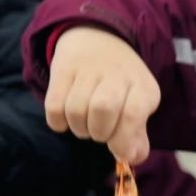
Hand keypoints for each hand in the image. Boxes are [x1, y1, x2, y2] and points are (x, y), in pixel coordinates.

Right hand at [43, 27, 160, 164]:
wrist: (98, 37)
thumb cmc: (121, 84)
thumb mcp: (137, 104)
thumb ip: (136, 134)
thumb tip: (132, 157)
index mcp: (141, 85)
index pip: (133, 113)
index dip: (124, 139)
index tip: (119, 152)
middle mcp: (116, 73)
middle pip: (102, 109)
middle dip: (99, 133)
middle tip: (99, 132)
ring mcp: (87, 68)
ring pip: (75, 110)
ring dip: (78, 128)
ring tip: (84, 124)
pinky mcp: (62, 68)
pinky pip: (54, 106)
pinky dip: (58, 122)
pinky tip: (66, 119)